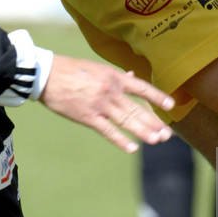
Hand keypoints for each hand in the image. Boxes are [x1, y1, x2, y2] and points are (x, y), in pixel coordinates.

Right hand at [39, 55, 174, 151]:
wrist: (46, 75)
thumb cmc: (71, 69)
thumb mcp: (97, 68)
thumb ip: (116, 76)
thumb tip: (132, 76)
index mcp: (114, 77)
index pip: (142, 88)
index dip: (157, 97)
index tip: (170, 106)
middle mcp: (111, 91)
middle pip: (137, 109)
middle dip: (153, 122)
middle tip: (167, 134)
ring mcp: (100, 105)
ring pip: (127, 121)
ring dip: (143, 131)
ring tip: (156, 141)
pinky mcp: (88, 117)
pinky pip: (108, 131)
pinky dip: (121, 140)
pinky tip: (132, 148)